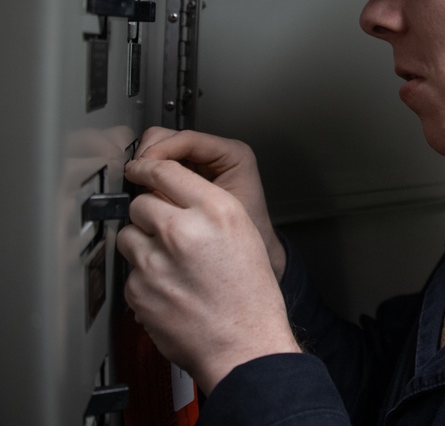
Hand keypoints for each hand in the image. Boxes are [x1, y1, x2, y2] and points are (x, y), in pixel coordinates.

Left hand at [117, 157, 300, 393]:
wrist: (244, 344)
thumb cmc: (249, 295)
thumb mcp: (243, 233)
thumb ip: (207, 207)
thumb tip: (170, 193)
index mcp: (216, 210)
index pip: (166, 170)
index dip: (148, 168)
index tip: (141, 169)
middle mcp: (183, 230)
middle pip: (141, 202)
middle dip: (149, 213)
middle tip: (167, 231)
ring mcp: (156, 261)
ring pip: (129, 235)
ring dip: (143, 244)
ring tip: (170, 263)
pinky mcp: (138, 289)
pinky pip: (130, 271)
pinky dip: (144, 277)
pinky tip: (169, 287)